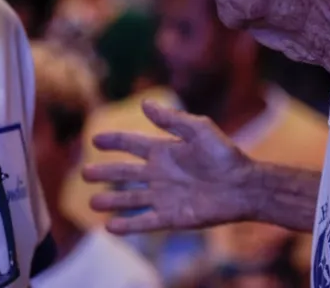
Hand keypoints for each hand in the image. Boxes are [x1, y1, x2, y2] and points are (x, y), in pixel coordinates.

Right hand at [82, 100, 258, 233]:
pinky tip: (110, 227)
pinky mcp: (171, 217)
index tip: (95, 139)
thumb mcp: (199, 129)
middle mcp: (160, 174)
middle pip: (125, 174)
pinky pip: (145, 222)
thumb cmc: (225, 155)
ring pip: (130, 199)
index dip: (113, 141)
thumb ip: (171, 120)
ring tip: (92, 202)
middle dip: (104, 173)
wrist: (245, 186)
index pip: (131, 144)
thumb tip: (145, 103)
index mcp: (164, 151)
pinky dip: (127, 225)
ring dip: (111, 201)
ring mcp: (164, 196)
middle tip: (84, 173)